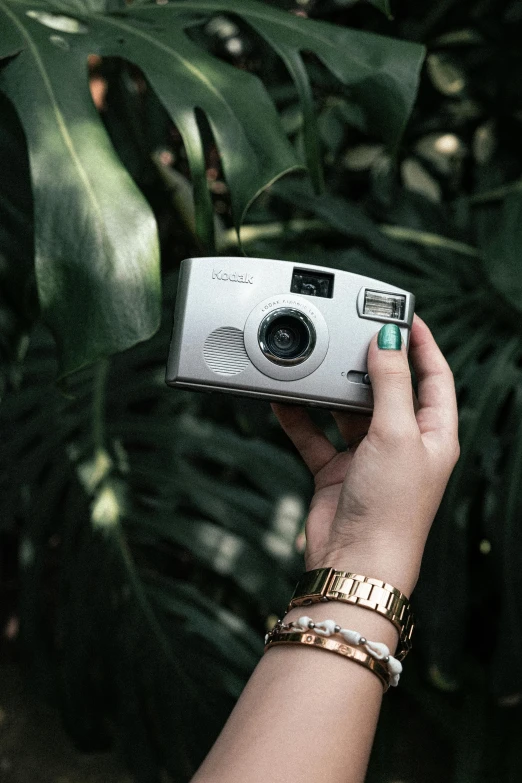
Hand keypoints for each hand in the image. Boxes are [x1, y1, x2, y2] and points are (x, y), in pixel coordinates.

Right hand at [271, 315, 458, 595]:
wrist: (354, 561)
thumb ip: (391, 383)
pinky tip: (284, 400)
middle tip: (350, 334)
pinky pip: (315, 435)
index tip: (404, 314)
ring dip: (330, 392)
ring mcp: (368, 457)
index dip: (423, 344)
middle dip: (369, 364)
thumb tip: (388, 339)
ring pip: (348, 411)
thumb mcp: (396, 433)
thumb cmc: (390, 507)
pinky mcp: (337, 471)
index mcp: (434, 434)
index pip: (435, 377)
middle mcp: (403, 444)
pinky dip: (300, 418)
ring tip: (315, 363)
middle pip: (389, 390)